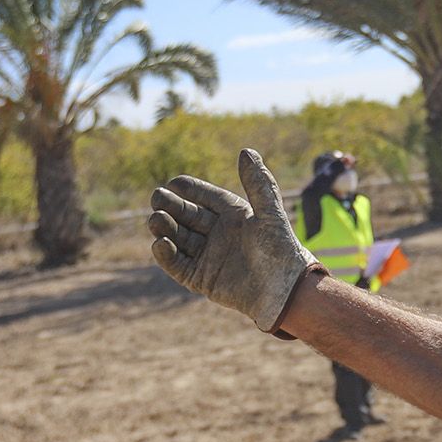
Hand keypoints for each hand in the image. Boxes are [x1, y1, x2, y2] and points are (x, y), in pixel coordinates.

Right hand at [149, 149, 316, 331]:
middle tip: (157, 198)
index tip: (173, 182)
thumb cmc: (281, 250)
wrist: (285, 292)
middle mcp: (218, 233)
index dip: (189, 189)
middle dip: (170, 206)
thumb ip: (258, 184)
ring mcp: (208, 255)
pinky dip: (167, 255)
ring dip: (165, 228)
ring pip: (179, 238)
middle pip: (187, 215)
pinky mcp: (201, 278)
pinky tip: (160, 243)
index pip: (205, 197)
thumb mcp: (270, 214)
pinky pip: (178, 264)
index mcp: (233, 215)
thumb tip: (246, 150)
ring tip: (156, 219)